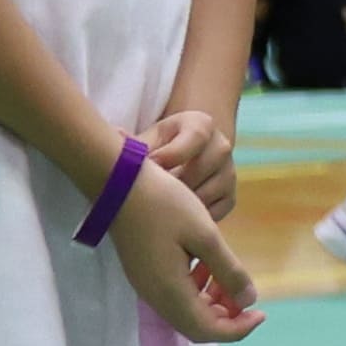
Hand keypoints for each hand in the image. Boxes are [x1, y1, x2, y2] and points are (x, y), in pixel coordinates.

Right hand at [108, 160, 262, 344]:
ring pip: (185, 310)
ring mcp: (146, 285)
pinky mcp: (144, 272)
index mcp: (170, 292)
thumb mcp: (206, 236)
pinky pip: (174, 294)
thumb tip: (249, 301)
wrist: (118, 183)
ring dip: (212, 301)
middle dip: (227, 316)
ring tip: (229, 276)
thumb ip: (229, 271)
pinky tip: (207, 264)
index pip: (207, 331)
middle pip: (196, 325)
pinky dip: (196, 288)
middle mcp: (155, 296)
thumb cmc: (165, 205)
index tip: (261, 312)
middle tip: (246, 293)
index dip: (238, 328)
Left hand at [140, 106, 238, 220]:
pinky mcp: (229, 198)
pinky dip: (192, 220)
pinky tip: (173, 219)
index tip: (151, 166)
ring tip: (158, 207)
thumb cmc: (158, 147)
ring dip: (182, 204)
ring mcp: (228, 173)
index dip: (172, 153)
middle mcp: (221, 146)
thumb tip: (115, 139)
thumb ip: (132, 143)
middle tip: (152, 193)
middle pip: (204, 167)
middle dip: (175, 183)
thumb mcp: (147, 139)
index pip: (197, 136)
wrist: (180, 156)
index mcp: (201, 125)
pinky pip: (213, 213)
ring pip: (208, 193)